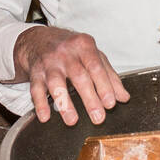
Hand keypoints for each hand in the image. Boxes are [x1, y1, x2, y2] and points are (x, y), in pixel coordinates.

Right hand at [12, 26, 129, 124]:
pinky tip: (45, 117)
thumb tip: (123, 98)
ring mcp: (49, 63)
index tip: (110, 103)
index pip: (96, 67)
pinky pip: (36, 89)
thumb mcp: (93, 56)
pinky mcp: (35, 73)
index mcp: (84, 46)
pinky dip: (40, 104)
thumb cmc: (71, 50)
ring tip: (72, 120)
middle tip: (98, 117)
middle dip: (89, 98)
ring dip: (64, 103)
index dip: (104, 85)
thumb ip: (109, 76)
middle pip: (78, 76)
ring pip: (56, 83)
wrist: (39, 39)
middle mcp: (65, 53)